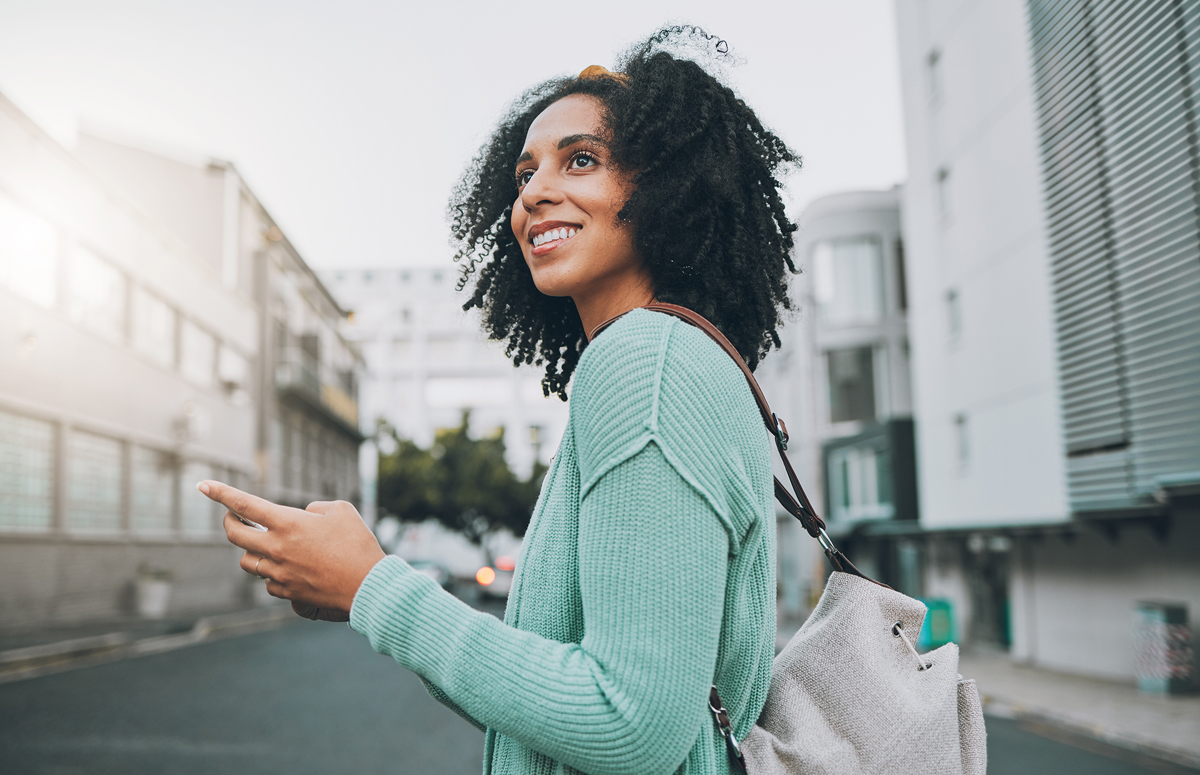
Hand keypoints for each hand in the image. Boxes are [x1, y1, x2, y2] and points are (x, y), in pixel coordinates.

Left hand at [197, 481, 385, 615]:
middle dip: (229, 521)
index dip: (221, 493)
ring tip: (261, 543)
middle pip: (235, 535)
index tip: (203, 485)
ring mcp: (279, 573)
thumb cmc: (358, 544)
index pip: (245, 504)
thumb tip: (304, 516)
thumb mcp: (341, 510)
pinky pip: (266, 582)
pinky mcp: (287, 593)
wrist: (367, 586)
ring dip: (250, 549)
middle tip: (233, 516)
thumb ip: (316, 508)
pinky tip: (285, 569)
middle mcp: (277, 549)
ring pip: (247, 561)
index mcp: (288, 523)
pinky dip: (270, 573)